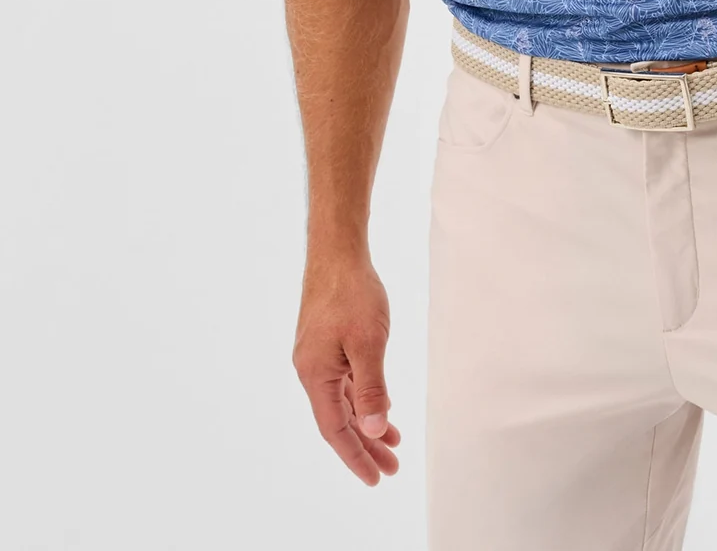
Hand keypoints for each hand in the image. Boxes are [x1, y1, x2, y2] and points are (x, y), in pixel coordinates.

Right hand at [292, 252, 401, 484]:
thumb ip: (371, 388)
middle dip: (366, 445)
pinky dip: (363, 397)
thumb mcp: (368, 343)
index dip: (356, 456)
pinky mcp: (326, 343)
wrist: (338, 252)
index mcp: (315, 375)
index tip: (376, 478)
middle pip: (339, 420)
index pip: (335, 429)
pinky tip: (381, 405)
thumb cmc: (352, 293)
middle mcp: (311, 370)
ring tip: (392, 443)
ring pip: (343, 401)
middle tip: (391, 468)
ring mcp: (318, 356)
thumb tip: (374, 428)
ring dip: (367, 422)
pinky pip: (345, 382)